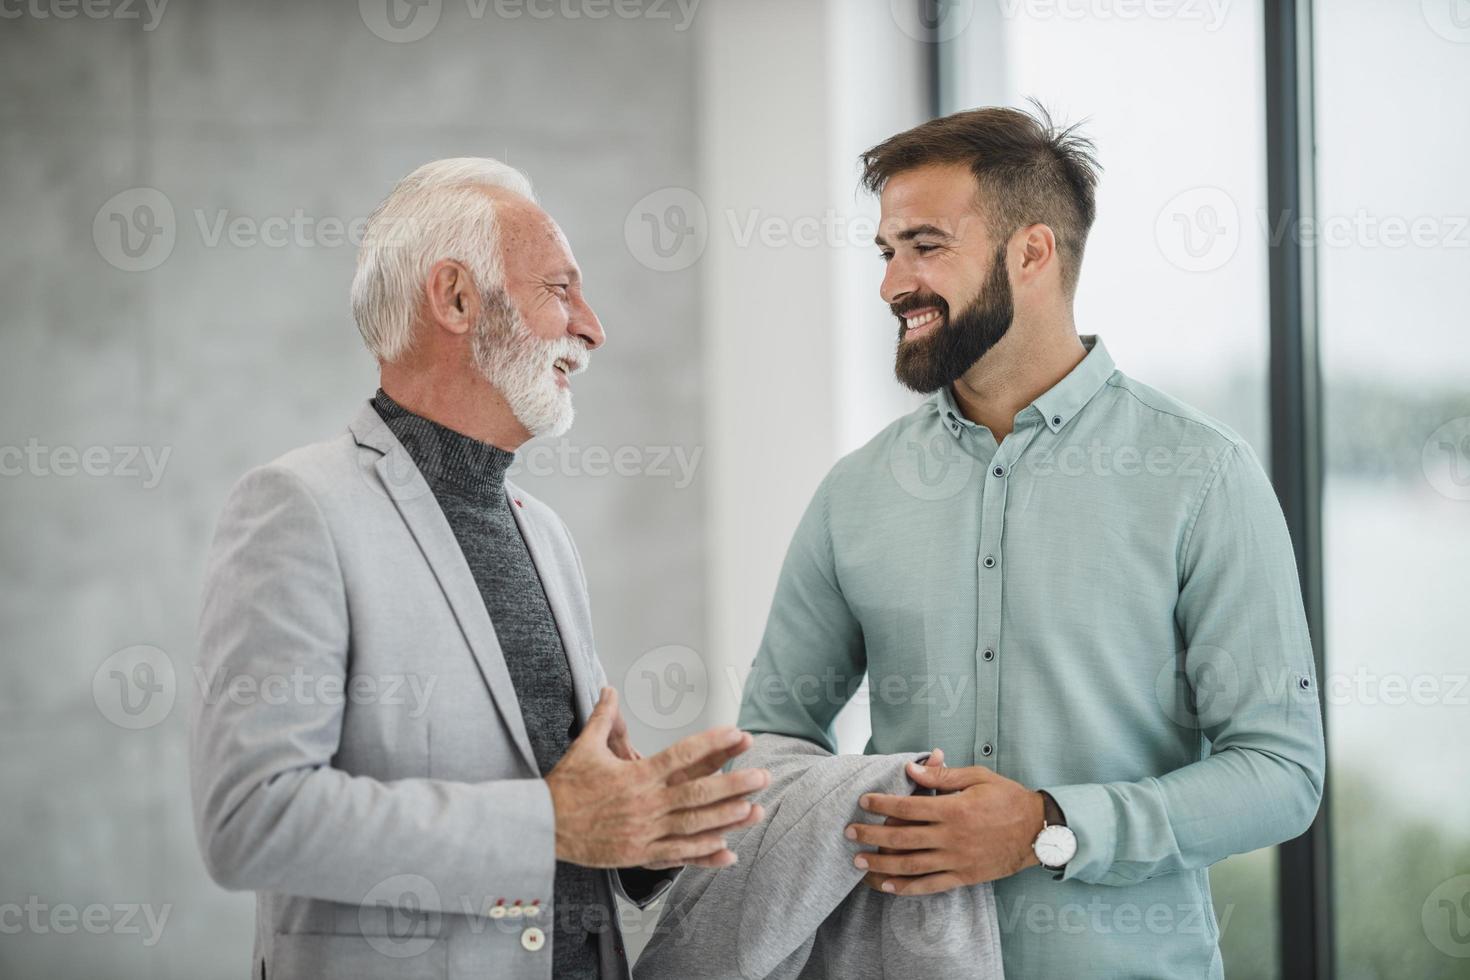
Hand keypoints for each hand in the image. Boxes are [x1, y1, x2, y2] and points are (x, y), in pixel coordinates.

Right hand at [547, 687, 768, 869]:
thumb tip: (609, 688)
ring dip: (727, 819)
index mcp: (637, 775)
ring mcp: (645, 832)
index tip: (738, 734)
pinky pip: (678, 855)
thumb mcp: (585, 746)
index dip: (713, 744)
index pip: (683, 755)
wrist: (543, 826)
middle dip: (733, 784)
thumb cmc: (565, 786)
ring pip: (694, 826)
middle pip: (698, 793)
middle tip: (762, 775)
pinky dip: (704, 854)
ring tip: (755, 810)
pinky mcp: (640, 854)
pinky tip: (727, 850)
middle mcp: (646, 804)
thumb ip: (603, 717)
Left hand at [846, 761, 1044, 896]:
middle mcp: (952, 837)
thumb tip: (910, 768)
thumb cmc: (1008, 798)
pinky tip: (887, 886)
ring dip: (881, 864)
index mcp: (954, 809)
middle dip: (872, 834)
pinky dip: (907, 888)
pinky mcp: (964, 877)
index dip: (882, 803)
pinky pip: (930, 885)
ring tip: (858, 861)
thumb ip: (942, 775)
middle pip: (902, 838)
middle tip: (849, 832)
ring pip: (911, 865)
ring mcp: (957, 860)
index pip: (908, 806)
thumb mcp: (978, 777)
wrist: (1038, 831)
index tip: (863, 801)